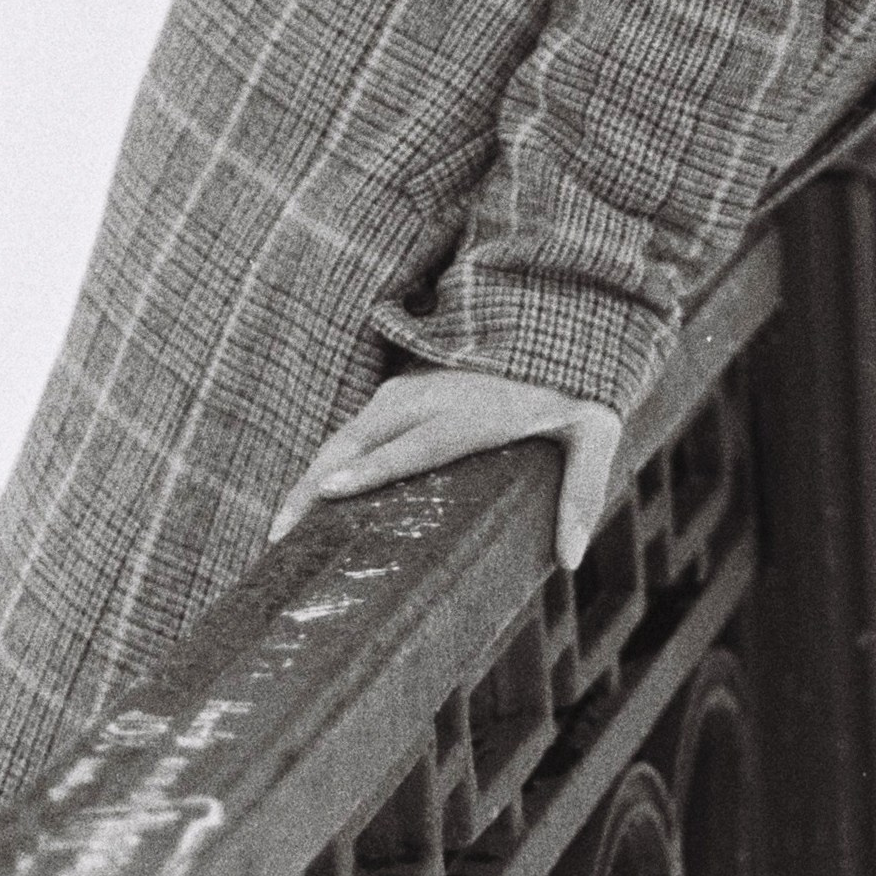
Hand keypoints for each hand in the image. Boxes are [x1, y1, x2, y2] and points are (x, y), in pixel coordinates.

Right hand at [269, 369, 625, 572]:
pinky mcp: (406, 387)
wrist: (560, 314)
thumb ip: (582, 491)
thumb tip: (570, 560)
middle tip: (280, 533)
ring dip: (314, 471)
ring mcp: (416, 387)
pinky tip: (310, 492)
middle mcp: (438, 395)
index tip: (329, 488)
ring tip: (281, 526)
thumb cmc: (580, 383)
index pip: (418, 444)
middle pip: (365, 438)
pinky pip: (360, 425)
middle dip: (316, 481)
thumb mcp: (595, 430)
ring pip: (353, 430)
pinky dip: (330, 456)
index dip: (373, 467)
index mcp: (481, 410)